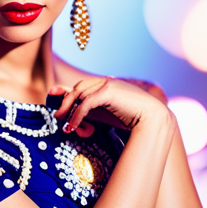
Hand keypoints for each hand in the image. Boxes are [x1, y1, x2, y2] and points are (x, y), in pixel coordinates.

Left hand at [50, 77, 168, 132]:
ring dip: (68, 110)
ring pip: (80, 94)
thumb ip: (91, 111)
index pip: (83, 85)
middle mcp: (106, 81)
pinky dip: (77, 115)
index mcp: (107, 83)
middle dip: (65, 101)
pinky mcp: (108, 92)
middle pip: (78, 88)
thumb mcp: (106, 114)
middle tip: (57, 116)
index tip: (53, 94)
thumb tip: (72, 117)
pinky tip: (72, 127)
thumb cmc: (132, 119)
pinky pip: (86, 103)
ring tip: (63, 123)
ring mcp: (107, 84)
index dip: (66, 91)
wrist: (154, 119)